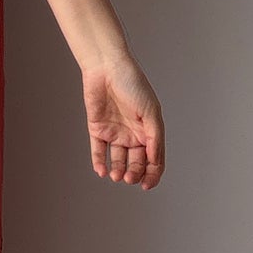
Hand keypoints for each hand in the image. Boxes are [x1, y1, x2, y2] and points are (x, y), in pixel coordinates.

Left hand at [82, 54, 164, 187]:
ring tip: (117, 175)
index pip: (154, 159)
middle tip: (130, 178)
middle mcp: (133, 133)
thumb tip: (155, 161)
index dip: (152, 174)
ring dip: (118, 171)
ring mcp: (115, 132)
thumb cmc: (133, 84)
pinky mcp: (98, 128)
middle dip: (134, 173)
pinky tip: (102, 171)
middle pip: (136, 162)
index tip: (146, 185)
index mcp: (149, 130)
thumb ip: (154, 137)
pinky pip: (99, 151)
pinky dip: (100, 163)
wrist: (107, 67)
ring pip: (118, 160)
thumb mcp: (151, 111)